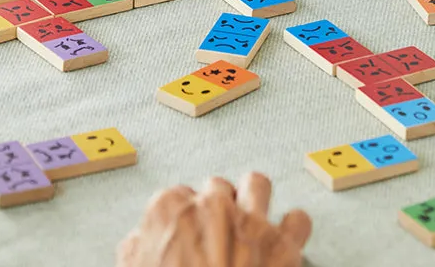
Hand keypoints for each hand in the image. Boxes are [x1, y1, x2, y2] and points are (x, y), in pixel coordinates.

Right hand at [117, 174, 310, 266]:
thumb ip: (137, 251)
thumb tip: (141, 240)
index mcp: (170, 210)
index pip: (176, 196)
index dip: (182, 219)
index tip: (186, 235)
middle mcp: (211, 205)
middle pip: (216, 188)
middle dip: (217, 208)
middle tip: (217, 234)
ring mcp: (250, 221)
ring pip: (256, 184)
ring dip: (254, 200)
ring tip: (251, 220)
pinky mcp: (283, 246)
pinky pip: (297, 220)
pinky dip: (293, 230)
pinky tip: (286, 242)